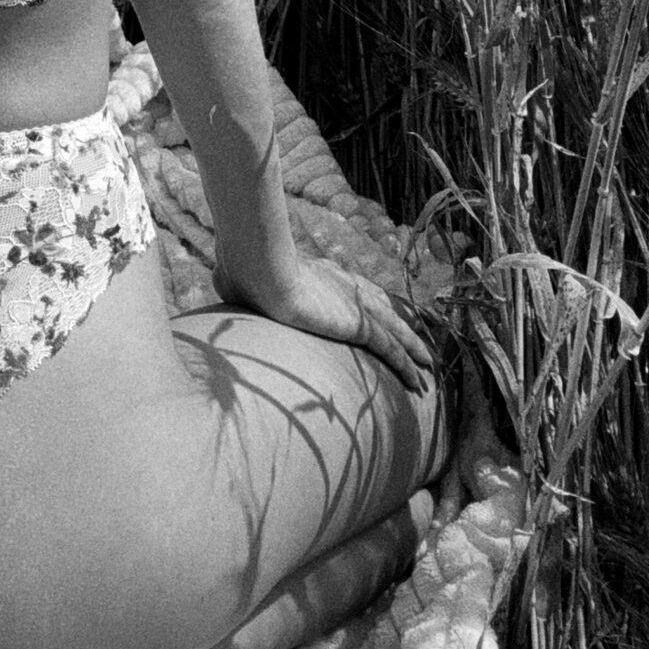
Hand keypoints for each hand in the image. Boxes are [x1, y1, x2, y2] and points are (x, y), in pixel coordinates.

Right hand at [232, 254, 435, 396]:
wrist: (258, 267)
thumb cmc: (243, 270)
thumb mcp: (240, 279)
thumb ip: (239, 282)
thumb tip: (220, 280)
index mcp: (318, 273)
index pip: (350, 288)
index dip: (367, 301)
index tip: (377, 311)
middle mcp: (343, 284)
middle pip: (381, 306)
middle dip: (400, 324)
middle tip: (415, 341)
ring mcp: (353, 304)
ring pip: (395, 330)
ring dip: (414, 349)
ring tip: (429, 367)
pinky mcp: (359, 324)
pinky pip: (393, 350)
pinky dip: (409, 364)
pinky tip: (420, 380)